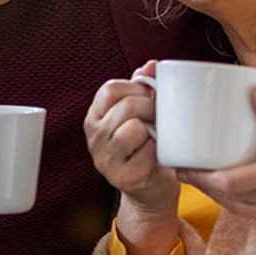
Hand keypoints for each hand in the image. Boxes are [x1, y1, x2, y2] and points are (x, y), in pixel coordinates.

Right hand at [84, 62, 181, 254]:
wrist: (151, 190)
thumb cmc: (145, 147)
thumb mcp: (139, 115)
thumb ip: (142, 88)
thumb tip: (151, 64)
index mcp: (95, 118)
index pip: (110, 89)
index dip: (136, 88)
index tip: (148, 97)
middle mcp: (94, 139)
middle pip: (126, 107)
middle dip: (151, 107)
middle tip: (161, 117)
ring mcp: (105, 160)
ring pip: (133, 128)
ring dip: (154, 129)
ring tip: (157, 136)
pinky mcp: (123, 178)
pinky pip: (146, 152)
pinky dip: (158, 150)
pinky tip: (158, 154)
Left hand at [177, 86, 255, 238]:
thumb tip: (255, 91)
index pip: (227, 182)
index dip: (201, 176)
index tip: (182, 164)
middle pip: (224, 198)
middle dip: (201, 184)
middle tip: (181, 169)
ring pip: (236, 210)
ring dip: (216, 196)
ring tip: (199, 179)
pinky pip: (252, 217)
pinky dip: (237, 205)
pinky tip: (231, 192)